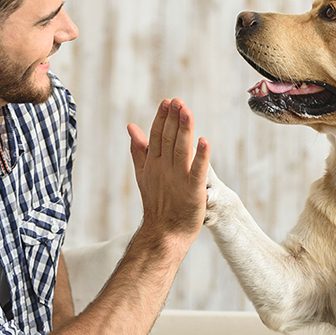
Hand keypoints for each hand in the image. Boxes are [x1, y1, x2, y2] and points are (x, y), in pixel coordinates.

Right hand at [127, 99, 209, 249]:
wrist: (164, 233)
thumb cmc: (158, 204)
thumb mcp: (144, 174)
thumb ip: (139, 150)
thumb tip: (131, 126)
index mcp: (154, 163)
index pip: (157, 136)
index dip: (162, 118)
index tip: (168, 102)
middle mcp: (165, 168)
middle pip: (168, 139)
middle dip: (173, 120)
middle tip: (178, 101)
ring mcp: (178, 179)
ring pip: (181, 150)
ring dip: (184, 130)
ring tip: (187, 112)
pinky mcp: (193, 190)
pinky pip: (197, 171)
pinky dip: (200, 156)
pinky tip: (204, 141)